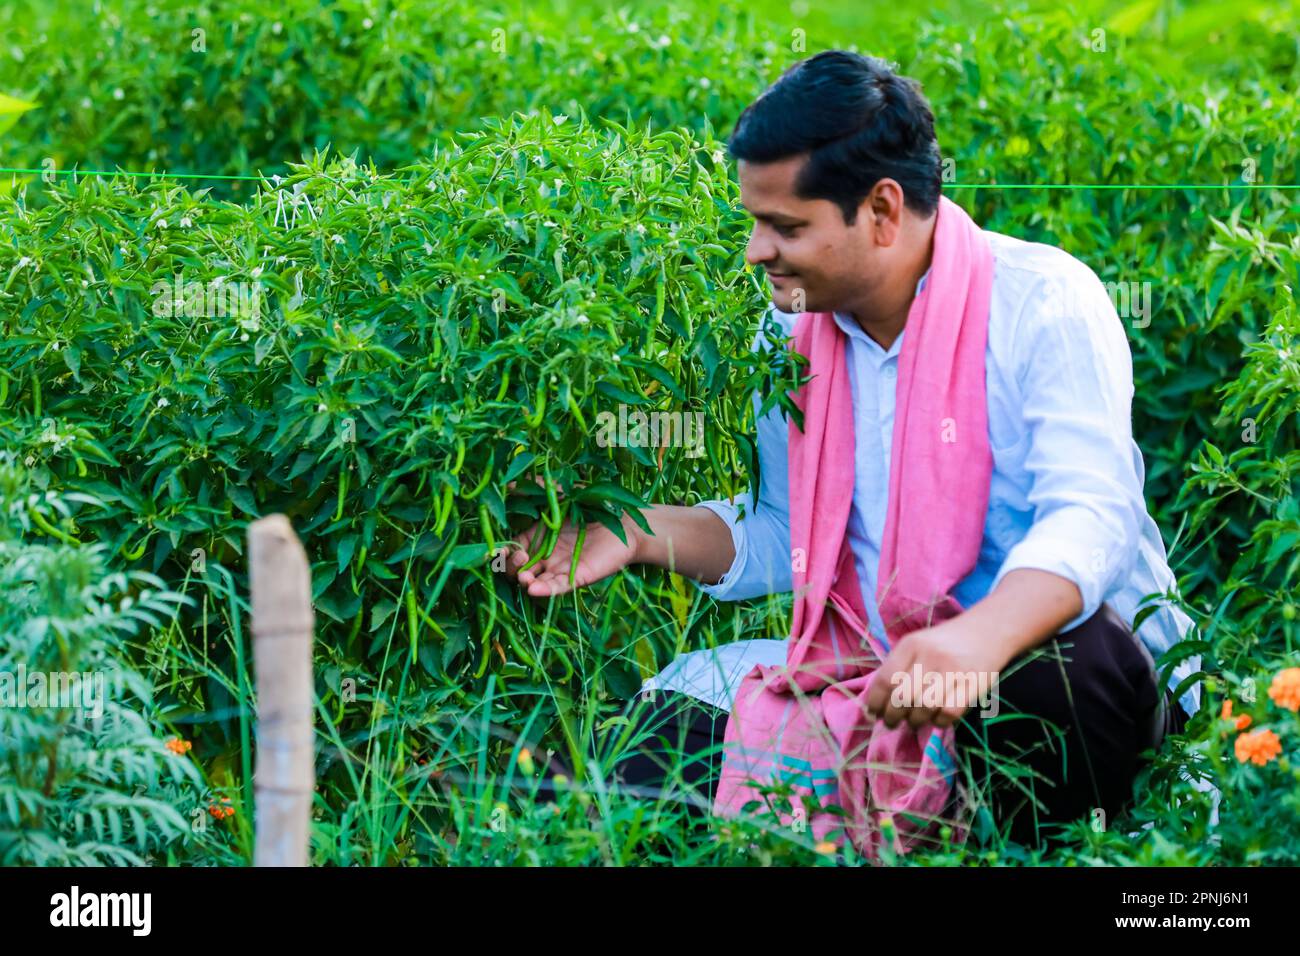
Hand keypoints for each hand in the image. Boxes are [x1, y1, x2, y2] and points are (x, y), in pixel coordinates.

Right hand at [500, 476, 641, 597]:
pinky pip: (556, 588)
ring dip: (525, 583)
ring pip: (534, 583)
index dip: (503, 552)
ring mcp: (559, 569)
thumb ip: (535, 489)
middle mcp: (545, 556)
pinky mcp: (576, 578)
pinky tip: (534, 588)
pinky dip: (544, 591)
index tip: (498, 550)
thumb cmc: (592, 504)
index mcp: (537, 537)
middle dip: (512, 568)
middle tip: (520, 558)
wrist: (625, 518)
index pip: (512, 550)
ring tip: (525, 577)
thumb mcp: (561, 493)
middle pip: (518, 570)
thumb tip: (506, 485)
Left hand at [864, 616, 1012, 730]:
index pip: (885, 679)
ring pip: (925, 707)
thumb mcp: (916, 645)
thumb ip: (897, 668)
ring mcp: (953, 670)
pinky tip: (936, 718)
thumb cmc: (944, 643)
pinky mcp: (974, 684)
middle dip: (892, 716)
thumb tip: (875, 702)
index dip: (875, 702)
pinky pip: (949, 712)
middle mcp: (930, 655)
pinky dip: (939, 721)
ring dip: (915, 721)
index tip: (873, 714)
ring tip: (913, 721)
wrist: (987, 630)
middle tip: (892, 723)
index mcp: (911, 644)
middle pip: (903, 697)